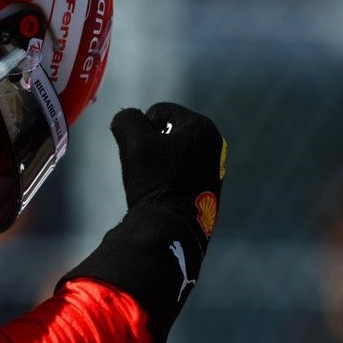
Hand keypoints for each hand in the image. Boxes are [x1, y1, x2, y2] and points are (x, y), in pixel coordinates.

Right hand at [61, 102, 226, 342]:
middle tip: (143, 167)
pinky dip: (166, 179)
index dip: (140, 129)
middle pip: (167, 132)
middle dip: (150, 145)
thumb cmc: (154, 182)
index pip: (159, 112)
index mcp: (203, 127)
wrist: (171, 230)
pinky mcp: (208, 191)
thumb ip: (127, 118)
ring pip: (172, 154)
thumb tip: (128, 119)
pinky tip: (161, 195)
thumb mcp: (134, 141)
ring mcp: (214, 170)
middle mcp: (215, 145)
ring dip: (157, 163)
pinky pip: (179, 173)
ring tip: (150, 182)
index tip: (138, 152)